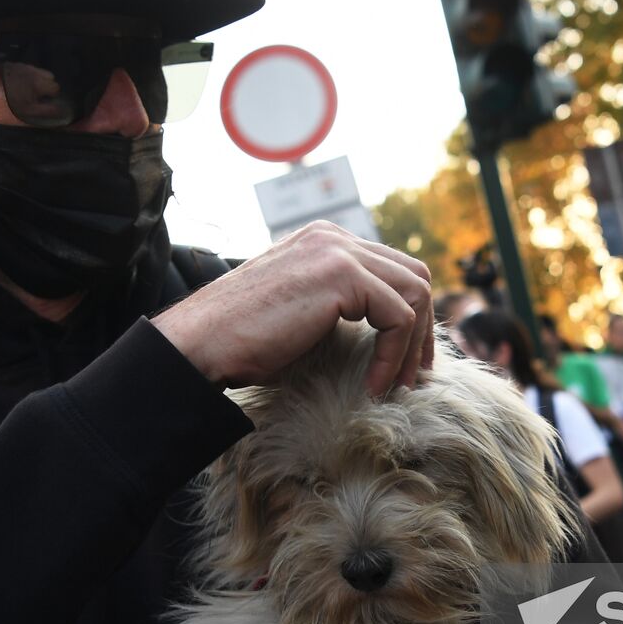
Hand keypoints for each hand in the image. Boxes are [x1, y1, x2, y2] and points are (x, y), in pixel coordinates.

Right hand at [151, 221, 433, 395]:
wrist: (200, 343)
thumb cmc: (241, 341)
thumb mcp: (301, 315)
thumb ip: (338, 310)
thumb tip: (381, 341)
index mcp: (324, 242)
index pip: (392, 270)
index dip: (409, 316)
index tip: (405, 361)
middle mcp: (334, 237)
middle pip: (413, 274)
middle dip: (423, 327)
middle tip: (414, 375)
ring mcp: (338, 250)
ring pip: (415, 292)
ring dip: (413, 346)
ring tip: (397, 386)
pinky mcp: (341, 275)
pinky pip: (398, 316)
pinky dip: (394, 356)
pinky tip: (373, 386)